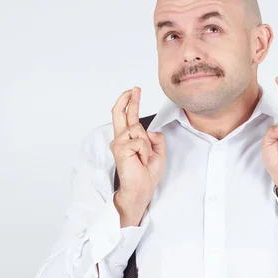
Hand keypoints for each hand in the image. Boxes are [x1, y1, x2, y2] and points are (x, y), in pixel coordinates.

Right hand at [109, 87, 166, 225]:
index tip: (133, 91)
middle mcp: (121, 139)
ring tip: (143, 159)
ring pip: (138, 130)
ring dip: (147, 146)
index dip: (130, 103)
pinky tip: (140, 161)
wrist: (141, 189)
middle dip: (129, 99)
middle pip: (121, 113)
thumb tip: (149, 130)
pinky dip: (145, 152)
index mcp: (129, 139)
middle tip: (135, 88)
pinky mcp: (120, 148)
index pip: (127, 117)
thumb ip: (155, 138)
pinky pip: (140, 141)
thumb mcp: (158, 152)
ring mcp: (119, 143)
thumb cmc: (146, 174)